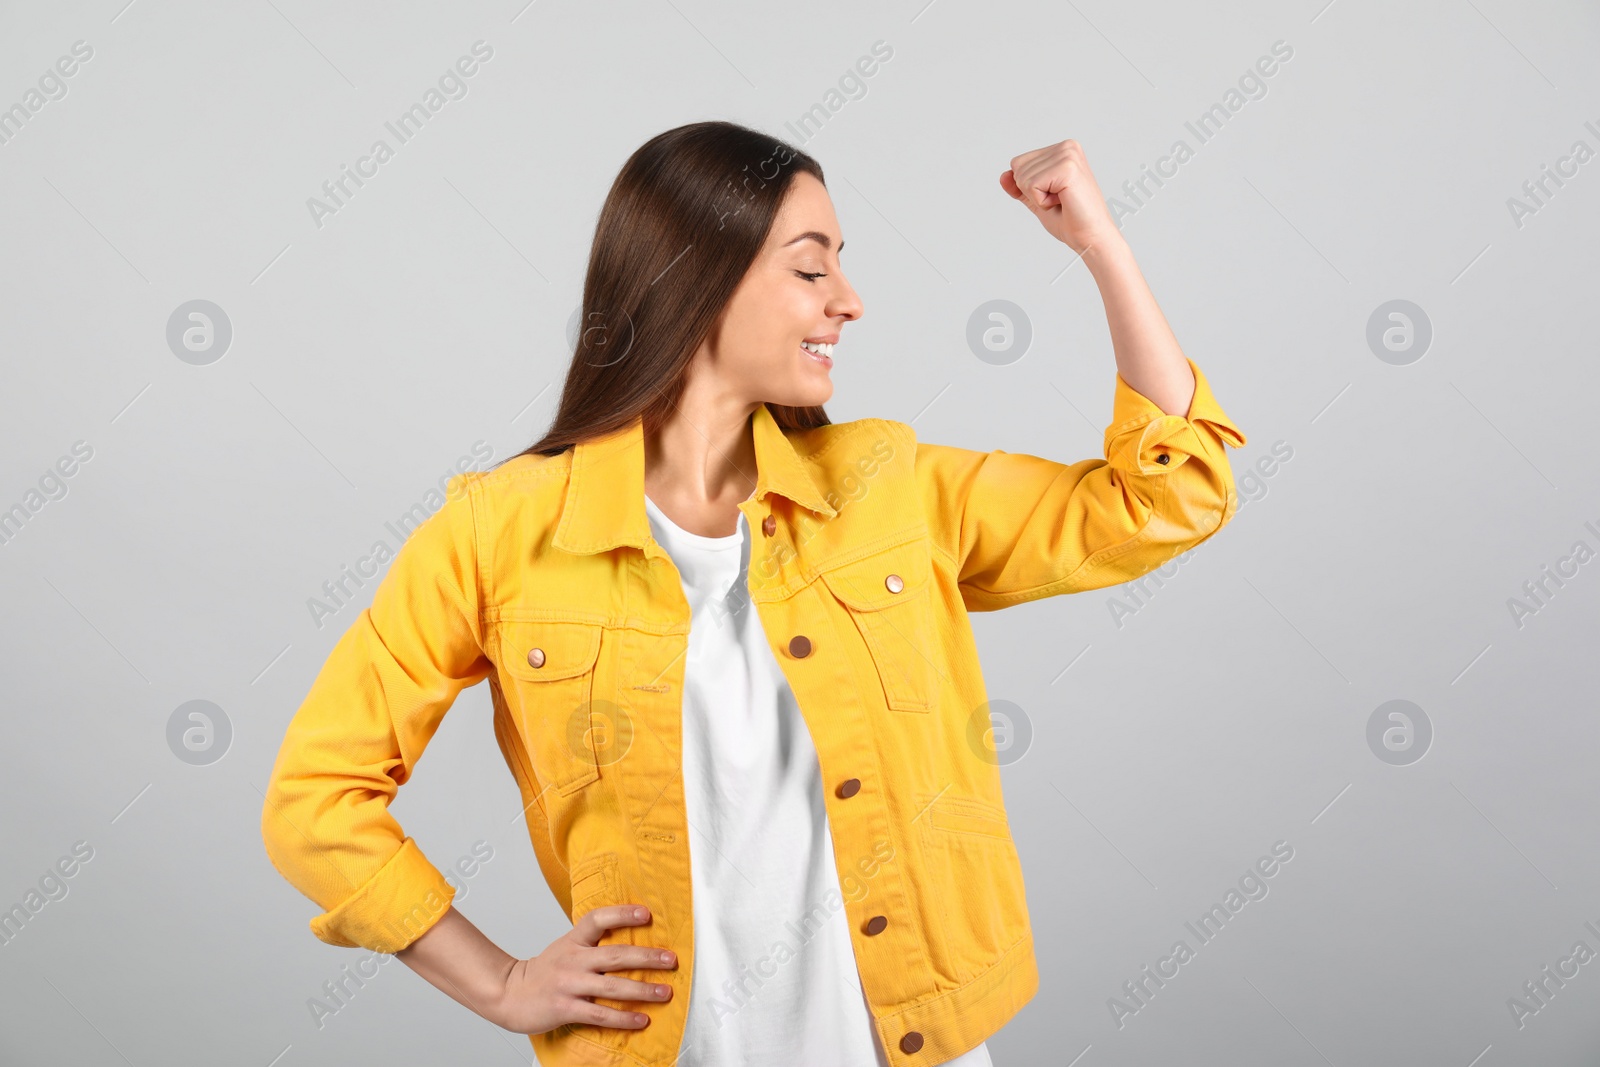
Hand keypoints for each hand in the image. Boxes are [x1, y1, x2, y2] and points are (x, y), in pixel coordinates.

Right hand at [486, 904, 676, 1034]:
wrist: (508, 993)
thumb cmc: (544, 971)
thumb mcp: (566, 947)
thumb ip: (592, 943)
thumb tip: (631, 940)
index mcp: (573, 941)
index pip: (598, 919)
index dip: (623, 914)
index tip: (647, 913)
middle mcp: (573, 960)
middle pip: (615, 956)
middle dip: (647, 958)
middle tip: (671, 960)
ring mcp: (569, 985)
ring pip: (612, 987)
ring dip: (642, 990)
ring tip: (665, 993)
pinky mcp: (565, 1008)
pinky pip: (600, 1015)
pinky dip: (623, 1018)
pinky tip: (641, 1019)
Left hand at [999, 139, 1120, 256]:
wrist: (1090, 236)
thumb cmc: (1070, 219)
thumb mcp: (1037, 199)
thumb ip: (1020, 187)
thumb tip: (1003, 175)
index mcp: (1062, 149)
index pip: (1019, 163)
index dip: (1029, 187)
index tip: (1055, 195)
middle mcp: (1066, 146)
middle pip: (1018, 167)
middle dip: (1032, 192)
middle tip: (1059, 200)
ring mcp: (1068, 155)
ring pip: (1022, 177)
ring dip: (1038, 197)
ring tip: (1063, 201)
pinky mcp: (1067, 168)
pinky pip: (1031, 185)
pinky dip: (1042, 201)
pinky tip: (1063, 201)